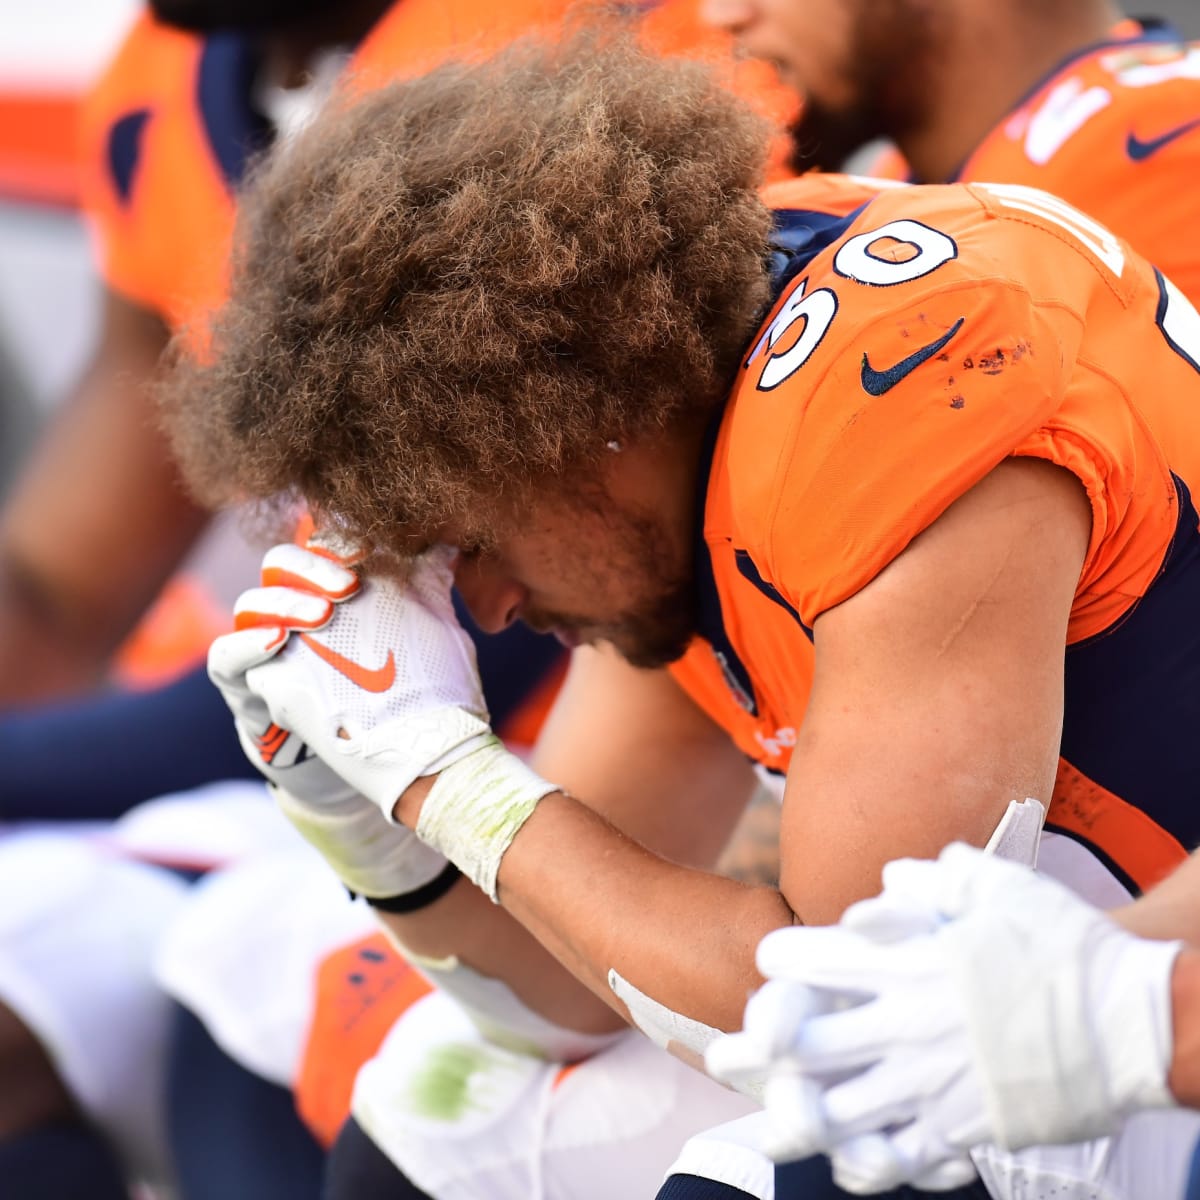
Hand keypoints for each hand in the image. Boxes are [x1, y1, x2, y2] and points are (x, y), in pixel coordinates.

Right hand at [207, 542, 454, 900]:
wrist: (382, 762)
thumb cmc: (404, 690)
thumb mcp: (426, 638)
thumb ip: (430, 590)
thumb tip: (451, 544)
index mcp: (335, 590)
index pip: (321, 547)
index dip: (338, 541)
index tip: (370, 551)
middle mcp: (296, 611)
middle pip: (280, 565)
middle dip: (310, 567)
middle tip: (349, 585)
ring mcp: (265, 648)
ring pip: (250, 605)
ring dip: (282, 603)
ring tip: (320, 615)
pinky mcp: (245, 688)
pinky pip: (223, 658)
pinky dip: (242, 645)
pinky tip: (274, 642)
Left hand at [708, 844, 1181, 1192]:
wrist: (1129, 1017)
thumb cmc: (1059, 943)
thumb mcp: (991, 887)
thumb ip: (924, 884)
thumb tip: (877, 888)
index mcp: (907, 962)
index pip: (814, 960)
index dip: (783, 959)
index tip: (769, 962)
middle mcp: (907, 1023)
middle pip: (809, 1043)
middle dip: (759, 1050)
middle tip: (723, 1056)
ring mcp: (932, 1082)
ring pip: (840, 1108)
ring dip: (795, 1115)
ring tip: (762, 1123)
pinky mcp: (962, 1127)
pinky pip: (898, 1154)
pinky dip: (863, 1159)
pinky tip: (842, 1161)